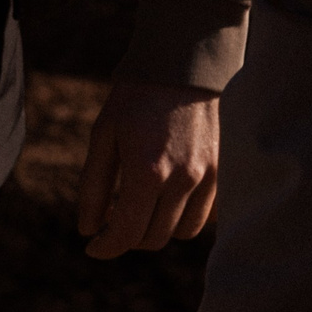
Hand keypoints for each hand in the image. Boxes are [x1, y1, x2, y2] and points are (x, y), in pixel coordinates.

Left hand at [79, 82, 220, 258]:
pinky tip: (166, 201)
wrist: (184, 63)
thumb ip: (93, 187)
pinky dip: (184, 216)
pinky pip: (206, 214)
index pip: (126, 234)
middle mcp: (183, 178)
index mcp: (147, 172)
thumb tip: (87, 229)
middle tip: (112, 224)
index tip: (92, 245)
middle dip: (128, 239)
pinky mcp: (223, 168)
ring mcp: (208, 175)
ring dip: (158, 230)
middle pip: (154, 238)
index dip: (104, 248)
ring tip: (140, 211)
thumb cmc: (136, 98)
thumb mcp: (103, 138)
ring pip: (183, 232)